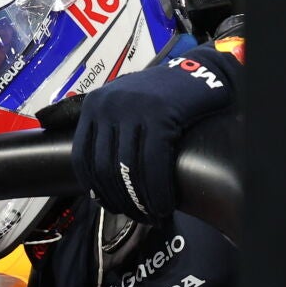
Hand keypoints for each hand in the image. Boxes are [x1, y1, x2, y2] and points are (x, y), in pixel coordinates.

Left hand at [70, 43, 238, 221]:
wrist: (203, 71)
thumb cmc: (166, 95)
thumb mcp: (127, 104)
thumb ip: (110, 130)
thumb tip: (101, 179)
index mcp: (95, 105)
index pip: (82, 156)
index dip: (95, 188)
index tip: (110, 206)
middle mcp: (108, 105)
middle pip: (104, 167)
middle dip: (120, 200)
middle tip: (137, 216)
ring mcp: (134, 109)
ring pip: (128, 169)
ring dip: (140, 201)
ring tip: (152, 215)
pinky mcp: (160, 114)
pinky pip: (153, 163)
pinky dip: (158, 191)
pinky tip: (164, 204)